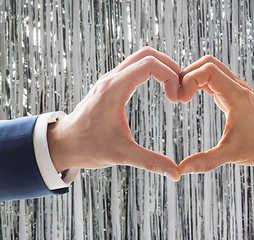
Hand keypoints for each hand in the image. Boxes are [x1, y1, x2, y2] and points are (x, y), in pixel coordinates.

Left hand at [47, 47, 180, 180]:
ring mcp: (110, 79)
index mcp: (114, 90)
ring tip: (173, 88)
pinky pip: (134, 67)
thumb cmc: (87, 147)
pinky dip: (151, 71)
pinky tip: (159, 88)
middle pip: (147, 54)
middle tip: (180, 88)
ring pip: (140, 58)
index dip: (170, 76)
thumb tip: (175, 174)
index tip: (176, 99)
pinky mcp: (110, 84)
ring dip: (160, 68)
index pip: (149, 64)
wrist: (63, 143)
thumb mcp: (121, 155)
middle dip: (169, 67)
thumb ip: (150, 162)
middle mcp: (111, 79)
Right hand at [178, 55, 253, 174]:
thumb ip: (206, 162)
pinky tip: (191, 96)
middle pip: (208, 63)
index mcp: (238, 97)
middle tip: (178, 96)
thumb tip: (181, 170)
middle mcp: (238, 87)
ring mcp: (237, 87)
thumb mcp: (231, 155)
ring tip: (182, 95)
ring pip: (211, 67)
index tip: (181, 100)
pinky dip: (200, 81)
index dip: (190, 80)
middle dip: (188, 74)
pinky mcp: (234, 91)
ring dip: (193, 76)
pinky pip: (214, 76)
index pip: (209, 70)